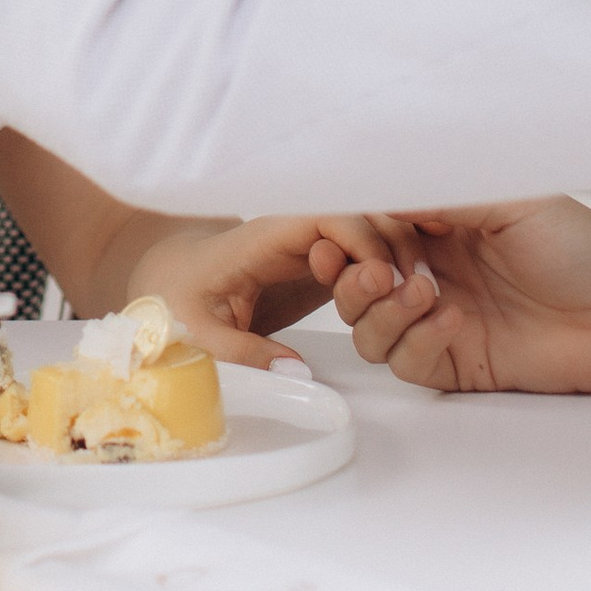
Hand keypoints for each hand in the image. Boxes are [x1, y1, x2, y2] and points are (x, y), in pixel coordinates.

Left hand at [126, 212, 419, 366]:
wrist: (169, 282)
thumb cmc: (175, 300)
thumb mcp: (199, 335)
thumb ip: (244, 354)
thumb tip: (297, 373)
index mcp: (264, 237)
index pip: (325, 217)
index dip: (361, 240)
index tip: (384, 281)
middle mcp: (293, 232)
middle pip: (358, 217)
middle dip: (393, 246)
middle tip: (419, 293)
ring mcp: (309, 244)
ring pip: (367, 232)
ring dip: (397, 256)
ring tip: (421, 298)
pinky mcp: (319, 262)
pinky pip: (362, 253)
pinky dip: (388, 269)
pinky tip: (408, 297)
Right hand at [341, 197, 590, 396]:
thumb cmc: (583, 250)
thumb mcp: (513, 200)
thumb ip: (446, 191)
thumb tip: (383, 185)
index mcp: (443, 223)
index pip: (371, 224)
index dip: (354, 230)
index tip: (352, 231)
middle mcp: (433, 268)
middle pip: (355, 278)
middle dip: (354, 275)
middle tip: (380, 270)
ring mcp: (438, 318)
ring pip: (367, 324)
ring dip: (378, 310)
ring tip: (420, 293)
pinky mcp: (453, 362)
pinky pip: (403, 361)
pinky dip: (415, 341)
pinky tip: (451, 321)